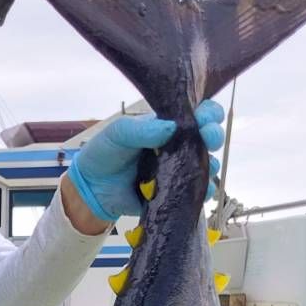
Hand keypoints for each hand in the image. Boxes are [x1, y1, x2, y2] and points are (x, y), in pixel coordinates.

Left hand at [67, 100, 224, 222]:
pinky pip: (195, 193)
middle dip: (214, 135)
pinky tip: (202, 190)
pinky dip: (203, 192)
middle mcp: (177, 147)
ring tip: (207, 166)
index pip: (196, 114)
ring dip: (211, 164)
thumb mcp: (119, 133)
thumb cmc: (104, 153)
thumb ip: (142, 129)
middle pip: (207, 138)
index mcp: (167, 126)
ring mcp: (178, 170)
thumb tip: (172, 127)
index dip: (207, 113)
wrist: (90, 188)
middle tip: (208, 138)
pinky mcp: (174, 193)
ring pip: (206, 166)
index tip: (205, 118)